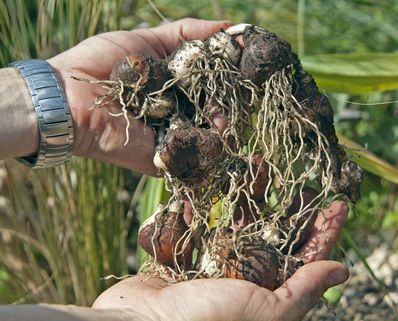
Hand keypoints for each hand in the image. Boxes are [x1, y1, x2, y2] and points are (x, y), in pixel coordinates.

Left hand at [48, 18, 229, 174]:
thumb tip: (227, 26)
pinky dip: (212, 146)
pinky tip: (222, 131)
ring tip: (227, 113)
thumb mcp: (144, 39)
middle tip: (247, 89)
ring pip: (212, 132)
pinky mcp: (165, 157)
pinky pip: (196, 155)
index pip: (212, 82)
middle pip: (217, 108)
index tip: (253, 62)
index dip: (232, 73)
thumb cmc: (100, 64)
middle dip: (233, 99)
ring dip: (225, 122)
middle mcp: (178, 110)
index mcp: (174, 85)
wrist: (69, 97)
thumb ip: (184, 33)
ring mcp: (173, 135)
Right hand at [93, 202, 348, 320]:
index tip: (340, 204)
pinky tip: (204, 189)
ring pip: (234, 224)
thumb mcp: (265, 311)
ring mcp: (209, 269)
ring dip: (244, 195)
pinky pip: (194, 228)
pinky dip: (197, 209)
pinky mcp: (181, 261)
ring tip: (253, 164)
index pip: (305, 258)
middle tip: (296, 177)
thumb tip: (343, 271)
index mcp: (266, 294)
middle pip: (272, 234)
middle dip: (284, 205)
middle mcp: (241, 280)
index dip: (324, 232)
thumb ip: (302, 290)